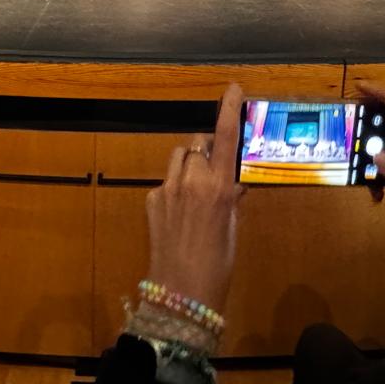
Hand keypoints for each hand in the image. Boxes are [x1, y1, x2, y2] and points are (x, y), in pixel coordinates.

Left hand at [143, 83, 245, 314]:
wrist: (180, 295)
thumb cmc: (217, 266)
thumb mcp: (232, 230)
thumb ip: (230, 200)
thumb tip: (232, 184)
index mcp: (219, 188)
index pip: (225, 138)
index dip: (229, 110)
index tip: (233, 88)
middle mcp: (191, 181)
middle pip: (199, 145)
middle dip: (208, 150)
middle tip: (217, 170)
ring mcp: (167, 188)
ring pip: (180, 157)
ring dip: (190, 164)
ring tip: (197, 190)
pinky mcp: (151, 199)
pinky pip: (167, 181)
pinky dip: (176, 187)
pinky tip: (180, 213)